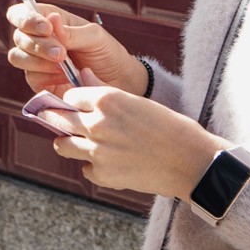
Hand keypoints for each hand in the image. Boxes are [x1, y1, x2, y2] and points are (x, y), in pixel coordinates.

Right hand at [6, 1, 148, 95]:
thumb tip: (51, 20)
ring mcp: (36, 62)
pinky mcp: (39, 82)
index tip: (46, 28)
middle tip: (62, 54)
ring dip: (39, 60)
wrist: (118, 82)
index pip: (20, 13)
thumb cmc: (106, 53)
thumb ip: (70, 32)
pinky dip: (46, 76)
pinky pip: (30, 77)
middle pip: (18, 36)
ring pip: (17, 56)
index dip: (25, 18)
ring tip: (64, 65)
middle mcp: (38, 40)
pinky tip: (65, 77)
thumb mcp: (94, 37)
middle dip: (38, 44)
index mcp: (48, 20)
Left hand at [37, 83, 226, 199]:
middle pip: (58, 119)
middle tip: (66, 123)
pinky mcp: (102, 175)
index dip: (73, 102)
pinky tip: (110, 163)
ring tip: (81, 144)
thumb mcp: (137, 101)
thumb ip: (104, 90)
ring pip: (62, 145)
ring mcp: (97, 151)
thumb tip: (83, 74)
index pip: (69, 96)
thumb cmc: (169, 127)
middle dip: (60, 120)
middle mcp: (97, 124)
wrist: (191, 161)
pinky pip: (85, 168)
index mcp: (107, 100)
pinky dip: (93, 166)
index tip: (78, 107)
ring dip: (69, 143)